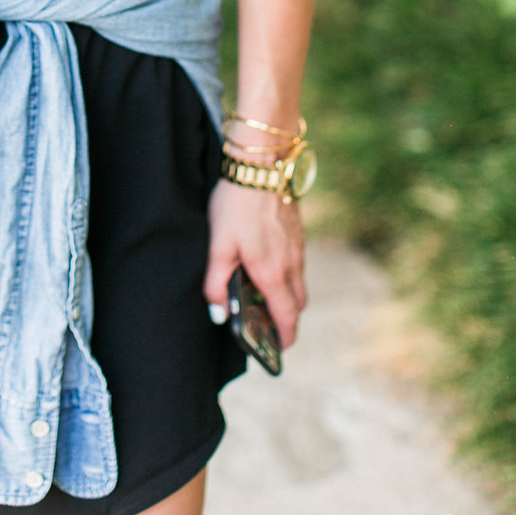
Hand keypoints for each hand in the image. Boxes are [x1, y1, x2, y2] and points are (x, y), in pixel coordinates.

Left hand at [202, 177, 306, 349]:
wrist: (260, 165)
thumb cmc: (236, 205)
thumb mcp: (218, 245)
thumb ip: (216, 283)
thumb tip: (219, 315)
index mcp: (272, 273)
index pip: (287, 317)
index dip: (285, 337)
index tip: (279, 348)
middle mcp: (292, 263)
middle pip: (297, 303)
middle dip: (287, 317)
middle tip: (269, 323)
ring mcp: (298, 246)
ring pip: (299, 281)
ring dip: (287, 293)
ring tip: (265, 293)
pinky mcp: (298, 231)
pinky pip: (298, 261)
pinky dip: (289, 271)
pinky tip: (269, 259)